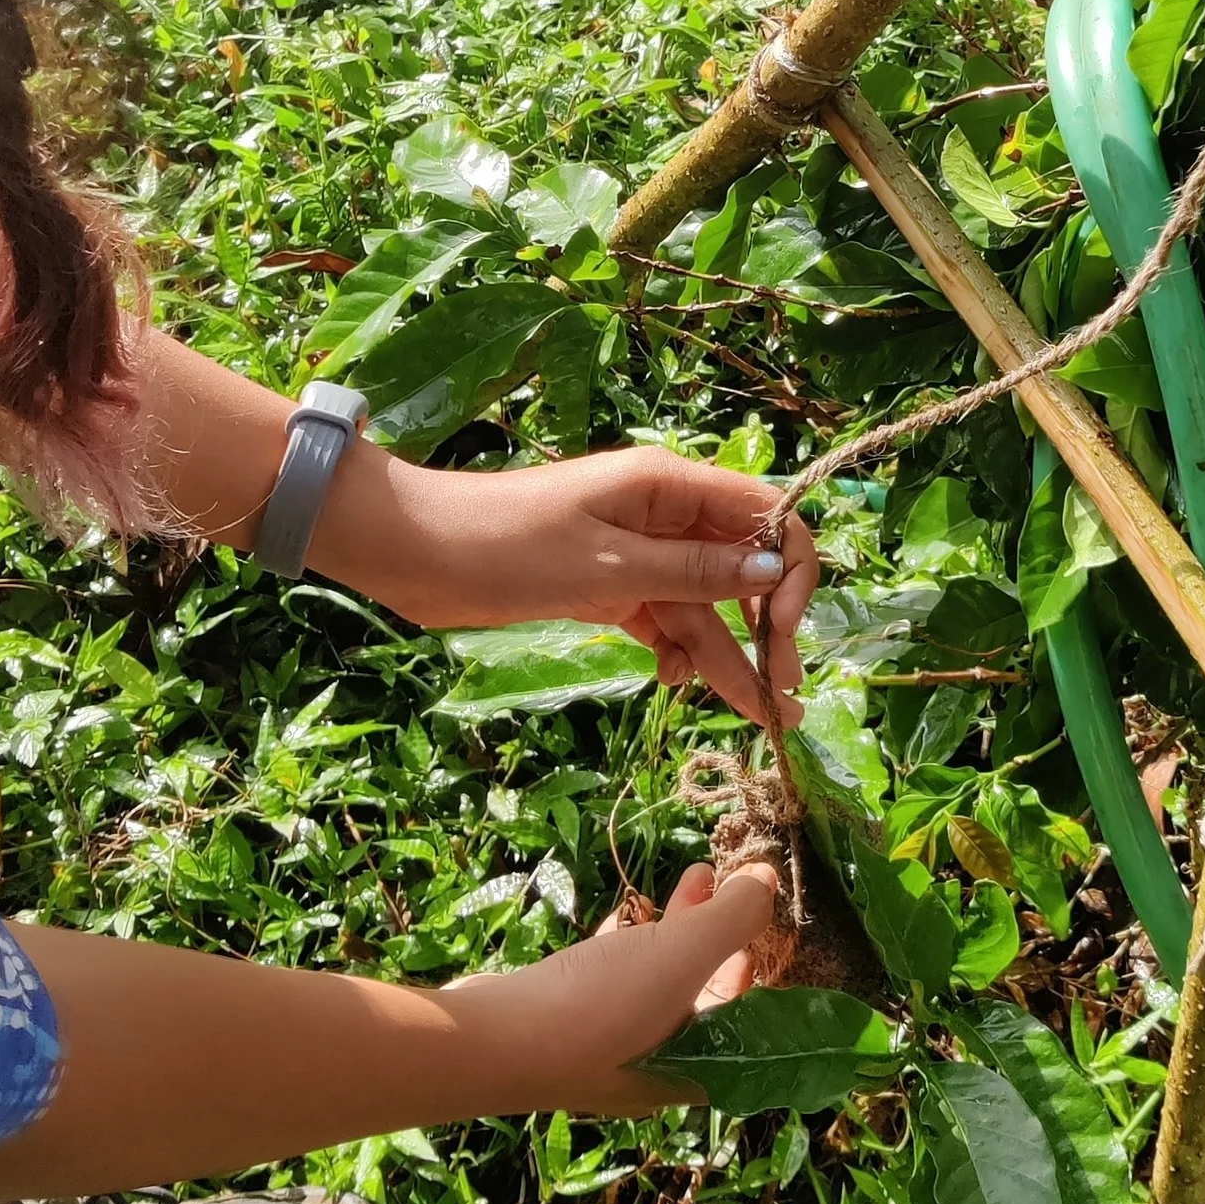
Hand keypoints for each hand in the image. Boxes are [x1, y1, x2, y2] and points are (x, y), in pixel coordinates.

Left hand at [314, 443, 817, 724]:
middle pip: (741, 569)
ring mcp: (638, 553)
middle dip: (768, 628)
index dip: (788, 570)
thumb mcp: (608, 567)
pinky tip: (676, 682)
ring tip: (764, 717)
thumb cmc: (509, 546)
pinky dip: (677, 651)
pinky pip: (665, 619)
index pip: (766, 516)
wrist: (416, 555)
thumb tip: (772, 573)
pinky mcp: (610, 586)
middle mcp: (665, 516)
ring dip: (729, 656)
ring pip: (703, 606)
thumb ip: (694, 574)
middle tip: (785, 694)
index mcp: (671, 486)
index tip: (781, 627)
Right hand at [455, 863, 778, 1114]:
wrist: (492, 1041)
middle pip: (704, 997)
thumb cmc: (602, 1007)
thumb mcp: (684, 953)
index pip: (747, 1026)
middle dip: (720, 934)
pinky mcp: (565, 1026)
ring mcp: (606, 1051)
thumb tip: (767, 882)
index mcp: (695, 1071)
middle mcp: (654, 1070)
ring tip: (695, 876)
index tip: (762, 924)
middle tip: (729, 883)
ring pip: (658, 983)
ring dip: (679, 929)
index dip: (761, 971)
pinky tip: (627, 914)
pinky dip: (628, 945)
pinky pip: (612, 981)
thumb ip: (735, 917)